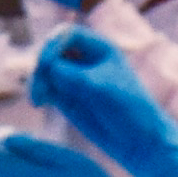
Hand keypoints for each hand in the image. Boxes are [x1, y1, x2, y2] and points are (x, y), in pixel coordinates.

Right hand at [19, 25, 177, 176]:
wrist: (140, 141)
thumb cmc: (129, 109)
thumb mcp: (101, 88)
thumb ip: (73, 75)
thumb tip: (46, 68)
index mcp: (100, 48)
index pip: (67, 34)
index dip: (52, 45)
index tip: (48, 64)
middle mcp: (85, 59)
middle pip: (52, 50)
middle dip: (42, 65)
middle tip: (42, 87)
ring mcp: (75, 79)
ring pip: (45, 70)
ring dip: (37, 80)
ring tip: (38, 99)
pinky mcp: (68, 99)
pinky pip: (47, 88)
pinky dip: (39, 92)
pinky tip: (39, 103)